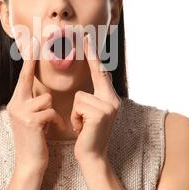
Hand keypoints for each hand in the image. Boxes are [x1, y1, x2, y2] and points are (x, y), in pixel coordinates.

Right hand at [6, 36, 65, 171]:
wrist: (30, 162)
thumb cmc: (35, 138)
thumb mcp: (32, 118)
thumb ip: (35, 103)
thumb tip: (45, 93)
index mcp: (16, 102)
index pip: (23, 78)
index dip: (28, 61)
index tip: (31, 43)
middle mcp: (15, 104)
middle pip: (27, 79)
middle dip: (31, 62)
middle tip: (35, 40)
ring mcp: (20, 112)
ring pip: (46, 98)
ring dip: (51, 111)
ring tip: (48, 124)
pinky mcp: (29, 121)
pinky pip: (50, 112)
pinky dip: (56, 121)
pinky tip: (52, 130)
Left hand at [71, 34, 120, 161]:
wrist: (92, 156)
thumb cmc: (88, 132)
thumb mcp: (94, 112)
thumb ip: (97, 94)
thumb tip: (103, 72)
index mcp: (111, 98)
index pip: (102, 72)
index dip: (95, 54)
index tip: (88, 38)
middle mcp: (113, 100)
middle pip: (96, 75)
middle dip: (91, 56)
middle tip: (84, 33)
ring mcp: (108, 107)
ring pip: (80, 96)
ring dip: (76, 112)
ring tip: (82, 124)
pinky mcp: (99, 115)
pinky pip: (78, 106)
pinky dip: (76, 119)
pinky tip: (82, 129)